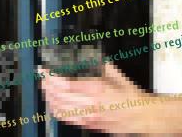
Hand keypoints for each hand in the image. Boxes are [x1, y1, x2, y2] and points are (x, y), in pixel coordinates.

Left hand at [41, 63, 156, 132]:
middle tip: (42, 76)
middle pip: (59, 96)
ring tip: (45, 88)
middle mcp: (90, 105)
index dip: (51, 77)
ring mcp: (88, 117)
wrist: (140, 116)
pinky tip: (53, 103)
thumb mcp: (116, 74)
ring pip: (60, 109)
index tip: (45, 70)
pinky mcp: (88, 124)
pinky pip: (67, 119)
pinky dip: (56, 110)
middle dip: (47, 85)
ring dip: (49, 98)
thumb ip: (100, 64)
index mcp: (96, 90)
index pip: (66, 84)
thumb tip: (90, 56)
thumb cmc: (130, 96)